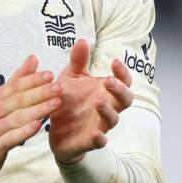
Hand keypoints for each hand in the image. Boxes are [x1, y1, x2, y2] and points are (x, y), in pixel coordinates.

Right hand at [0, 55, 61, 182]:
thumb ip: (16, 81)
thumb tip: (33, 59)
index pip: (14, 86)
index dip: (32, 80)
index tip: (50, 75)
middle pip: (17, 100)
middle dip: (40, 92)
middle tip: (59, 87)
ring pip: (17, 118)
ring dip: (38, 109)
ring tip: (56, 103)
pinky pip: (10, 138)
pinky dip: (24, 131)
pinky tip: (38, 126)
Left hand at [49, 38, 135, 165]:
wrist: (56, 131)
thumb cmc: (69, 101)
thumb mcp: (70, 78)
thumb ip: (77, 61)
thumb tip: (83, 40)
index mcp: (105, 91)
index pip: (123, 81)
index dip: (123, 72)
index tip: (115, 61)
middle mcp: (107, 108)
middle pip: (125, 100)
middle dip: (120, 90)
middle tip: (108, 81)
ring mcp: (100, 125)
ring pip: (113, 120)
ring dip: (107, 110)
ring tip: (97, 101)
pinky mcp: (88, 141)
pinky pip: (98, 142)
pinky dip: (99, 139)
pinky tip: (95, 134)